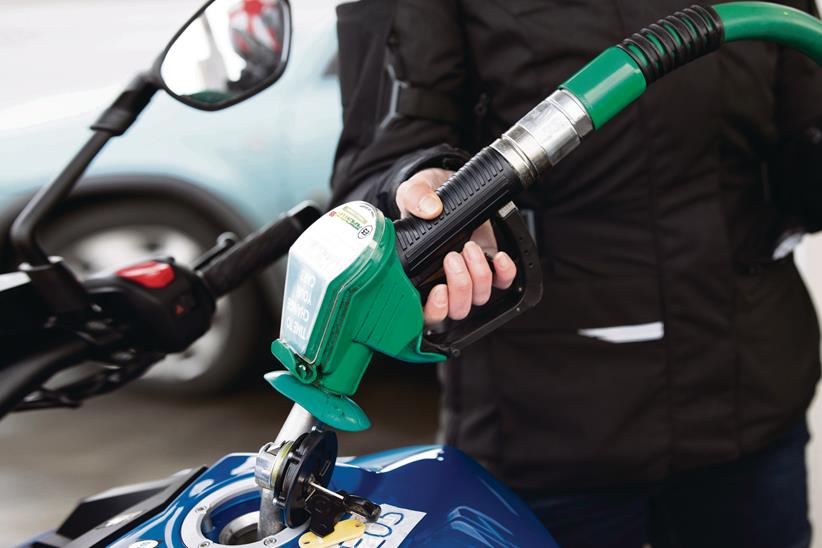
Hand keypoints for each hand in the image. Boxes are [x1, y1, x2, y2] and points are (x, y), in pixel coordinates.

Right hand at [395, 168, 516, 324]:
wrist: (443, 187)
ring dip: (479, 275)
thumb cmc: (423, 198)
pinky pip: (503, 282)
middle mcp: (441, 281)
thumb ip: (415, 197)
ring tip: (469, 246)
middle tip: (452, 257)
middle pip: (457, 310)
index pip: (424, 313)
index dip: (434, 310)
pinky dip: (504, 272)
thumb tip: (431, 209)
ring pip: (479, 297)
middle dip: (460, 286)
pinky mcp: (488, 265)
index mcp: (416, 276)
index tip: (439, 289)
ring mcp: (468, 275)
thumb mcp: (412, 191)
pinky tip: (498, 256)